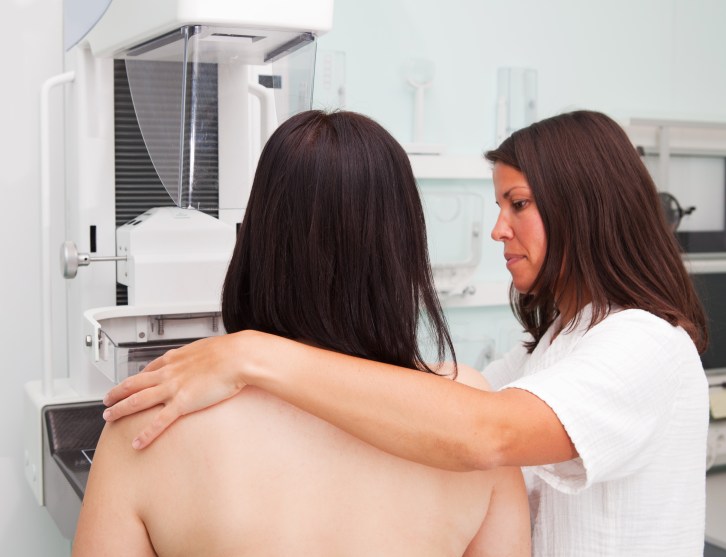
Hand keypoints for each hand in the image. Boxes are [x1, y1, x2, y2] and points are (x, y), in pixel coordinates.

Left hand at [102, 332, 249, 448]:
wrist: (238, 357)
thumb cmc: (229, 352)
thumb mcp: (209, 348)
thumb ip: (200, 355)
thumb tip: (203, 356)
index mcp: (176, 359)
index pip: (148, 369)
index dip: (135, 378)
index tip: (129, 383)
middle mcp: (169, 373)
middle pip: (134, 384)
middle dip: (117, 393)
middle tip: (106, 400)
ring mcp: (173, 388)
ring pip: (138, 401)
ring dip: (120, 409)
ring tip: (109, 417)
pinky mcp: (182, 404)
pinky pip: (159, 422)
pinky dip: (145, 433)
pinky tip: (137, 442)